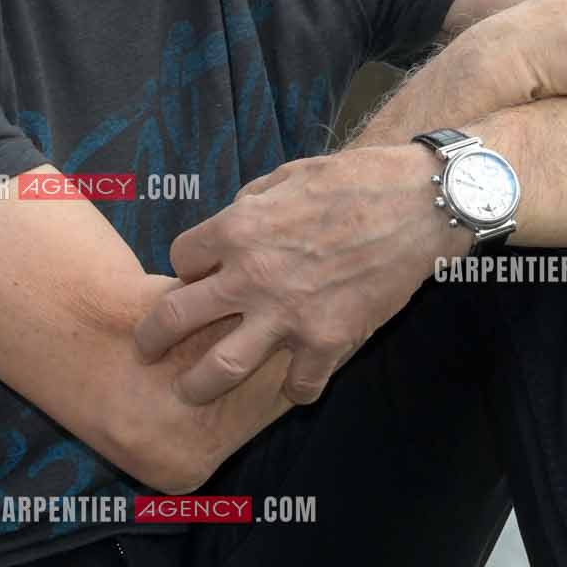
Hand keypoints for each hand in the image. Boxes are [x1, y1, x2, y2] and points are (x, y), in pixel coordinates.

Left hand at [133, 147, 454, 406]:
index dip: (187, 267)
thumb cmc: (355, 180)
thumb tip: (230, 224)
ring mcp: (289, 315)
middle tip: (147, 348)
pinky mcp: (328, 341)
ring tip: (189, 391)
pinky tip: (291, 385)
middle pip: (176, 316)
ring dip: (199, 384)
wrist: (419, 204)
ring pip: (221, 368)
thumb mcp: (288, 176)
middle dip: (154, 337)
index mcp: (238, 228)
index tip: (197, 276)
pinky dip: (292, 390)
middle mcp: (252, 276)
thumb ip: (250, 204)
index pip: (181, 258)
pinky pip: (296, 385)